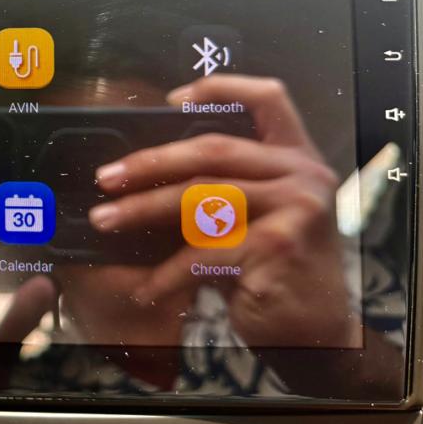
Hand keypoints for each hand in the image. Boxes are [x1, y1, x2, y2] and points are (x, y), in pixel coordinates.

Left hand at [89, 75, 359, 348]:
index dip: (220, 88)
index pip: (268, 98)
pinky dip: (166, 273)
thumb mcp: (257, 217)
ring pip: (199, 196)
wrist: (317, 335)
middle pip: (212, 149)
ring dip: (141, 211)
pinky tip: (144, 289)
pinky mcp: (279, 244)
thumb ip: (223, 187)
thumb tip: (143, 172)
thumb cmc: (273, 272)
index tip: (170, 100)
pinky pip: (204, 251)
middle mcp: (303, 174)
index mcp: (296, 158)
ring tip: (104, 221)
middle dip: (149, 162)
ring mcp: (296, 207)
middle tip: (105, 177)